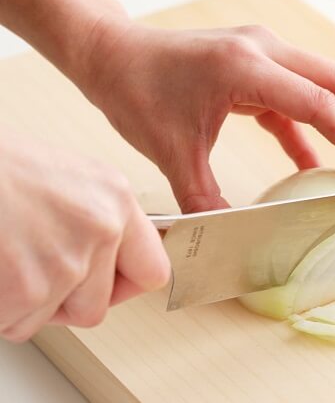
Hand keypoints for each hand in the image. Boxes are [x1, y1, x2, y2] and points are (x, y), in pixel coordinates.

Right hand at [0, 132, 170, 341]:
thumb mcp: (67, 178)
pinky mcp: (26, 289)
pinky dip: (0, 308)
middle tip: (32, 272)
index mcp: (116, 198)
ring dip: (23, 304)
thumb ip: (98, 219)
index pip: (153, 271)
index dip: (123, 285)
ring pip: (50, 318)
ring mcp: (66, 262)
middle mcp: (101, 229)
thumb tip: (109, 261)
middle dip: (63, 302)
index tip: (107, 286)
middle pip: (97, 307)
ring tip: (6, 258)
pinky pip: (14, 323)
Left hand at [77, 22, 334, 212]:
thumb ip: (205, 200)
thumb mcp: (170, 152)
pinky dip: (320, 132)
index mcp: (246, 67)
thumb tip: (234, 241)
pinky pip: (305, 100)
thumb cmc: (135, 90)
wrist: (114, 53)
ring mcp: (269, 54)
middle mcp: (267, 51)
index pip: (323, 104)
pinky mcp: (263, 69)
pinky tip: (320, 168)